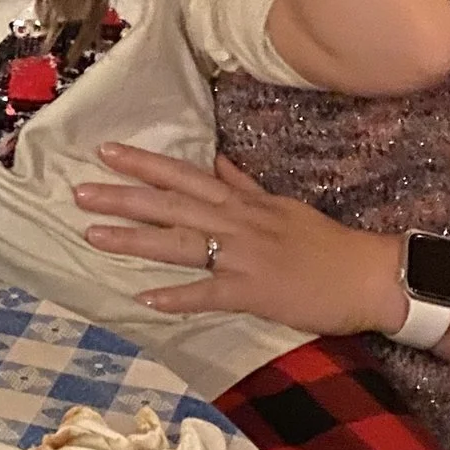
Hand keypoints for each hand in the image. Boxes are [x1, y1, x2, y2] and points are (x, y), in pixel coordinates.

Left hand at [73, 145, 408, 337]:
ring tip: (92, 235)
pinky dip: (177, 296)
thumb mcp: (282, 204)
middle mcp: (238, 223)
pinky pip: (209, 293)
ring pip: (181, 244)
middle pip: (171, 205)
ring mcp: (245, 256)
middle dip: (123, 197)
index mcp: (243, 202)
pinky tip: (144, 298)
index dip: (144, 163)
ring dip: (135, 240)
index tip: (106, 151)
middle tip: (78, 191)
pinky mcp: (255, 291)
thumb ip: (244, 184)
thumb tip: (216, 162)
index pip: (184, 176)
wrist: (370, 275)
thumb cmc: (326, 242)